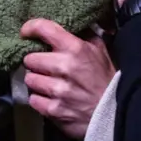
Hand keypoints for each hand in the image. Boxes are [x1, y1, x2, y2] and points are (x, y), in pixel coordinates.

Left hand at [20, 19, 115, 138]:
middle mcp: (64, 66)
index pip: (44, 28)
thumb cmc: (106, 79)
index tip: (26, 33)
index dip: (30, 28)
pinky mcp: (53, 110)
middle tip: (45, 67)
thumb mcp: (99, 51)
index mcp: (75, 48)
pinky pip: (33, 100)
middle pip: (30, 59)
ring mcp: (58, 90)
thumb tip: (69, 26)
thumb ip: (83, 36)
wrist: (114, 114)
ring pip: (30, 79)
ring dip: (36, 81)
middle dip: (36, 62)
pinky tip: (49, 98)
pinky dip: (39, 100)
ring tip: (47, 83)